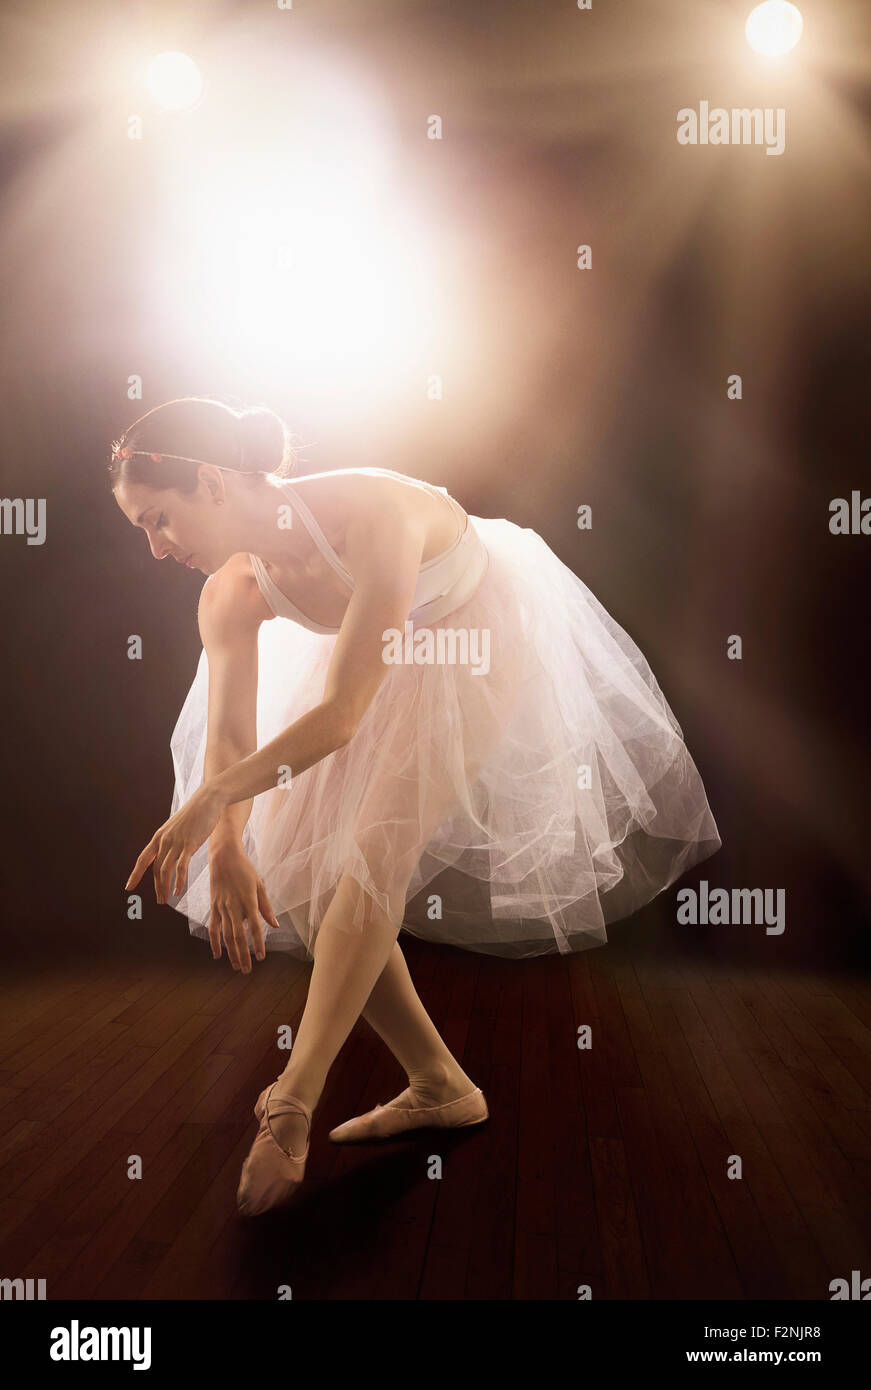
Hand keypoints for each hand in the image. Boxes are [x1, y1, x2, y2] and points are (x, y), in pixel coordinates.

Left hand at [125, 782, 225, 902]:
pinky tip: (177, 891)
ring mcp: (176, 842)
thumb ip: (171, 839)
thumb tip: (169, 850)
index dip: (135, 874)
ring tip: (165, 899)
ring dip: (164, 887)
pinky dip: (178, 881)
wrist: (207, 800)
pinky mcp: (189, 844)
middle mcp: (164, 840)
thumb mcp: (177, 827)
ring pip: (165, 871)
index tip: (128, 887)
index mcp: (159, 837)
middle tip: (158, 901)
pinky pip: (180, 867)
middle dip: (155, 887)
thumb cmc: (195, 814)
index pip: (143, 859)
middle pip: (155, 869)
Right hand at [208, 841, 279, 970]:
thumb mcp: (260, 885)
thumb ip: (266, 907)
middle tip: (248, 971)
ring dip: (231, 953)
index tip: (261, 957)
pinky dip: (214, 943)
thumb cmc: (245, 870)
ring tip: (237, 967)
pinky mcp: (213, 907)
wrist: (223, 857)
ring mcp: (222, 908)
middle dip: (244, 955)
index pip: (255, 927)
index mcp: (249, 901)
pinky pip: (213, 928)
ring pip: (226, 936)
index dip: (258, 943)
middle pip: (239, 936)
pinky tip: (217, 955)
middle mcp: (234, 907)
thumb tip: (275, 925)